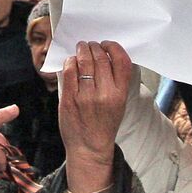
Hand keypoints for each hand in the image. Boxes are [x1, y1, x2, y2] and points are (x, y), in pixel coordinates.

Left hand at [58, 41, 131, 192]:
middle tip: (91, 45)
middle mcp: (104, 94)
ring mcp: (85, 97)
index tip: (107, 45)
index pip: (122, 61)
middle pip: (101, 58)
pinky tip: (72, 62)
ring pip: (84, 62)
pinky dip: (70, 62)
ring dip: (82, 50)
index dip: (114, 48)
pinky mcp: (69, 99)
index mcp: (120, 95)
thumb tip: (105, 56)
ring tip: (81, 48)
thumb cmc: (104, 125)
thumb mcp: (119, 104)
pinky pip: (69, 72)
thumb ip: (115, 82)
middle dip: (95, 47)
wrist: (89, 148)